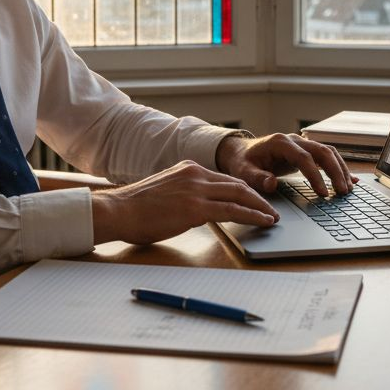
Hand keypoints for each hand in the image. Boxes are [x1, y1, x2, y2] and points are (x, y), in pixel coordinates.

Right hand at [90, 161, 278, 244]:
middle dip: (257, 197)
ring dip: (260, 207)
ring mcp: (196, 190)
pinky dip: (252, 216)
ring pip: (239, 195)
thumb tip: (198, 208)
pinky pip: (232, 211)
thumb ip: (184, 193)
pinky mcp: (195, 208)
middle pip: (237, 184)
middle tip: (271, 208)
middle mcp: (195, 174)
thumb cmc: (135, 208)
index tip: (254, 199)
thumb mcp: (165, 191)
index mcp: (188, 168)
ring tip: (272, 217)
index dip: (243, 190)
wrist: (117, 211)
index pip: (224, 178)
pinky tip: (262, 222)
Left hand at [215, 133, 356, 197]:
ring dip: (340, 169)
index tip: (322, 193)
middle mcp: (295, 140)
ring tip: (348, 189)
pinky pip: (327, 156)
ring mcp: (302, 144)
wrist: (243, 152)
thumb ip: (257, 178)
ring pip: (328, 152)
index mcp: (280, 143)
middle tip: (342, 192)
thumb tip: (271, 183)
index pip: (304, 158)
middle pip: (322, 152)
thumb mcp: (244, 172)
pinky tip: (350, 179)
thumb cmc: (244, 162)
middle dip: (335, 171)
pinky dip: (339, 167)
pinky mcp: (306, 151)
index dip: (315, 175)